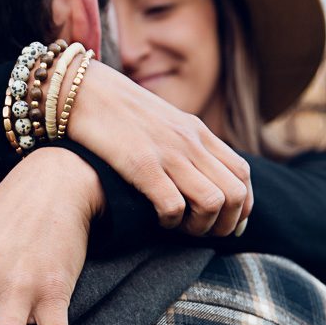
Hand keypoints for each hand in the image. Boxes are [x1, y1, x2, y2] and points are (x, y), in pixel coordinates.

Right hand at [67, 60, 252, 235]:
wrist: (82, 91)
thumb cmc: (116, 112)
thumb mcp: (162, 122)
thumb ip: (183, 143)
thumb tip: (197, 173)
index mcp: (197, 131)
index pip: (242, 174)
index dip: (242, 208)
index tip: (227, 226)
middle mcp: (190, 142)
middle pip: (235, 193)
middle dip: (225, 224)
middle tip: (201, 233)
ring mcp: (168, 153)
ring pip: (213, 202)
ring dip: (200, 227)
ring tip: (180, 229)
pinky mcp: (142, 164)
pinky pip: (173, 206)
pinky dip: (170, 223)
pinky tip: (156, 221)